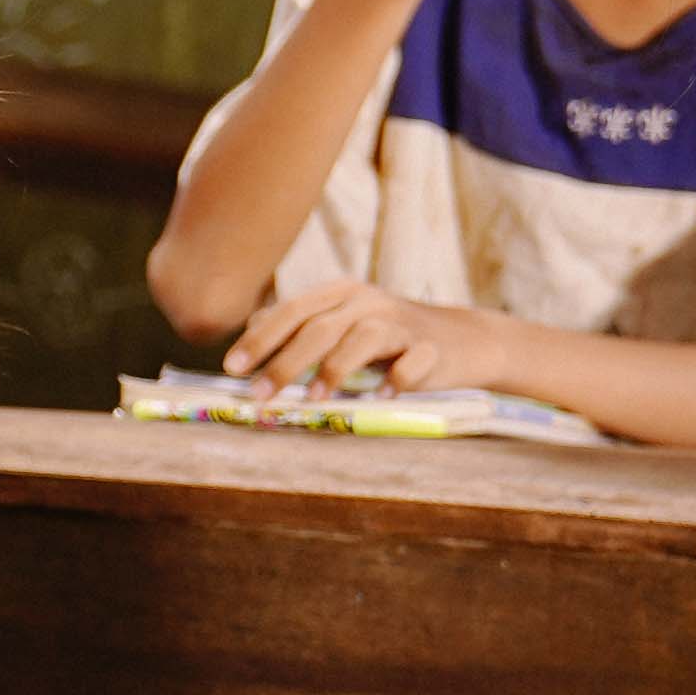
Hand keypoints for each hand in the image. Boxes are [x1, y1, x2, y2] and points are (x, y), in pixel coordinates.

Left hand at [219, 279, 510, 396]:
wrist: (464, 339)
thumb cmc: (390, 337)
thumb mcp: (344, 322)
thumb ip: (302, 326)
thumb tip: (251, 330)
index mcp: (340, 293)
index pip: (291, 311)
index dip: (259, 339)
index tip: (231, 368)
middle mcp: (368, 301)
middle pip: (319, 328)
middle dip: (284, 363)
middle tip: (259, 395)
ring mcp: (402, 323)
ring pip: (362, 338)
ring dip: (334, 371)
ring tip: (313, 401)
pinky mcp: (432, 348)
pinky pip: (411, 362)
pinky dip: (395, 380)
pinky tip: (380, 398)